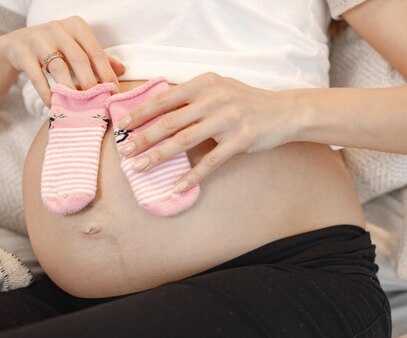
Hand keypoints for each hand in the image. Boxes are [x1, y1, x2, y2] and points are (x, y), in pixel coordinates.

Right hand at [0, 16, 124, 106]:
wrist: (17, 44)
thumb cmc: (55, 48)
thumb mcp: (77, 48)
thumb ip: (98, 58)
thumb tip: (123, 70)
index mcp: (76, 26)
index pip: (96, 52)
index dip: (106, 73)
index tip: (113, 93)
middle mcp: (58, 28)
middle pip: (79, 59)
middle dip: (90, 83)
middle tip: (97, 102)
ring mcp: (38, 39)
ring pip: (58, 67)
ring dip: (69, 89)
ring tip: (76, 106)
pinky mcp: (22, 52)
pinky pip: (37, 76)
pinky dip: (47, 93)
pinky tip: (54, 105)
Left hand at [117, 73, 293, 191]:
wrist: (284, 111)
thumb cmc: (246, 102)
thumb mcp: (219, 89)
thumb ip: (192, 97)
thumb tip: (157, 112)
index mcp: (205, 83)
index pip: (165, 99)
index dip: (141, 113)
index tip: (122, 126)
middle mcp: (215, 98)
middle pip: (170, 121)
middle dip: (143, 138)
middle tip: (125, 153)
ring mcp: (229, 119)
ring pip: (185, 140)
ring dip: (159, 156)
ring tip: (141, 168)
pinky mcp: (241, 139)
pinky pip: (211, 161)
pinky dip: (192, 175)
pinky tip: (177, 186)